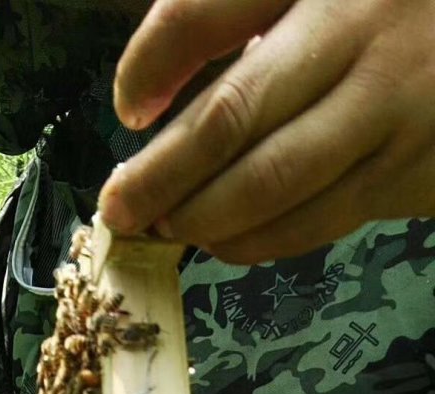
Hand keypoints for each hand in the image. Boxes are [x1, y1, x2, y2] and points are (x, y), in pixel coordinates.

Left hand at [99, 0, 434, 262]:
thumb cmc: (386, 15)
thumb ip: (228, 17)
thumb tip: (141, 100)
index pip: (206, 11)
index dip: (150, 63)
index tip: (126, 109)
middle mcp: (362, 33)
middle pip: (234, 115)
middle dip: (162, 174)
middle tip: (119, 207)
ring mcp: (392, 110)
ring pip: (273, 186)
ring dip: (204, 219)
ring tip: (165, 226)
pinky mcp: (412, 173)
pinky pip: (318, 221)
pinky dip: (257, 240)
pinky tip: (225, 238)